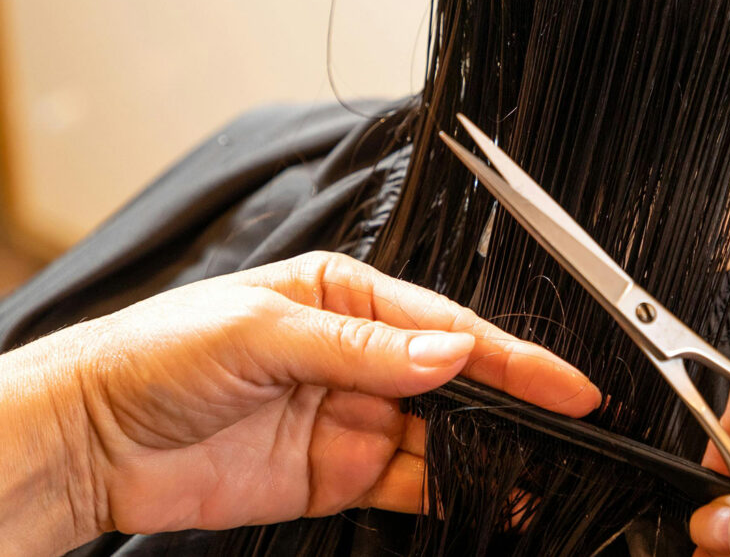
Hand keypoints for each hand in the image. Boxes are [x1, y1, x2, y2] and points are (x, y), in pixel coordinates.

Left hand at [0, 252, 599, 555]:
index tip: (562, 382)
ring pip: (444, 435)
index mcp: (345, 297)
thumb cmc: (161, 355)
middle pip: (456, 381)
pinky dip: (451, 491)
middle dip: (514, 403)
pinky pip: (410, 482)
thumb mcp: (262, 333)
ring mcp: (352, 415)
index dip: (509, 356)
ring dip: (491, 453)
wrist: (94, 438)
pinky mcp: (338, 471)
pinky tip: (488, 496)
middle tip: (572, 428)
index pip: (444, 326)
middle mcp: (358, 354)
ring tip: (543, 470)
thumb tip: (445, 353)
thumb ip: (360, 349)